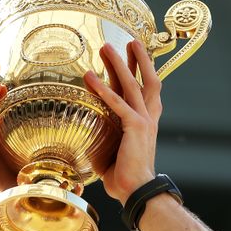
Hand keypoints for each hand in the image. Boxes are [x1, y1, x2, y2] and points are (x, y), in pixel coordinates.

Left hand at [84, 40, 161, 204]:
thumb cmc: (123, 177)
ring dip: (119, 64)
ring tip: (106, 46)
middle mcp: (148, 118)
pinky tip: (89, 76)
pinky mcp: (135, 127)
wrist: (136, 191)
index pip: (144, 91)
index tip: (134, 54)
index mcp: (145, 123)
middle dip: (139, 59)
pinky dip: (102, 89)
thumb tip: (82, 134)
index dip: (141, 71)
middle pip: (147, 80)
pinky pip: (117, 103)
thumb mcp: (110, 151)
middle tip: (130, 39)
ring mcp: (143, 121)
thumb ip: (100, 137)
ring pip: (133, 84)